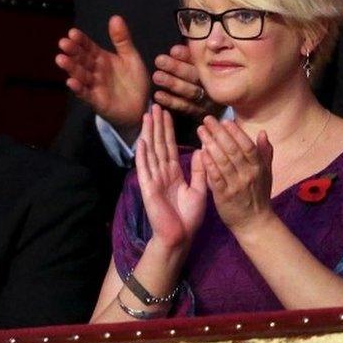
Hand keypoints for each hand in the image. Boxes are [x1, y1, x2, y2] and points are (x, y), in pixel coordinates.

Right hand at [56, 15, 149, 141]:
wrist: (141, 107)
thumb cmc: (134, 81)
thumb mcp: (131, 57)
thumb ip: (122, 40)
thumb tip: (115, 17)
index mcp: (102, 58)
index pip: (89, 47)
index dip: (81, 40)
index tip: (72, 32)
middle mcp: (95, 71)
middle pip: (82, 59)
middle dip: (73, 52)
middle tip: (63, 43)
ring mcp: (94, 85)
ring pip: (81, 75)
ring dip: (71, 68)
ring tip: (61, 59)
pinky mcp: (96, 101)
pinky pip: (86, 94)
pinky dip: (78, 88)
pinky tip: (71, 82)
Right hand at [135, 105, 206, 252]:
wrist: (180, 237)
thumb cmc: (189, 218)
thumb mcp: (199, 190)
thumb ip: (199, 171)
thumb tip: (200, 151)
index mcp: (173, 173)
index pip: (169, 147)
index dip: (167, 130)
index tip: (167, 113)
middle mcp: (161, 173)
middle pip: (158, 144)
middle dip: (157, 125)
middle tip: (155, 105)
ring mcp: (153, 179)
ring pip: (151, 151)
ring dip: (149, 133)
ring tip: (148, 115)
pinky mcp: (148, 188)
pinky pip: (145, 168)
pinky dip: (143, 154)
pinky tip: (141, 140)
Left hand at [152, 44, 222, 118]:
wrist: (215, 103)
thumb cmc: (199, 74)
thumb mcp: (198, 61)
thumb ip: (188, 55)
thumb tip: (174, 50)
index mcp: (210, 68)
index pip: (198, 60)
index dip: (185, 55)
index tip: (173, 51)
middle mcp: (210, 83)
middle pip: (194, 75)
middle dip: (176, 67)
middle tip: (160, 61)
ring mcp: (206, 99)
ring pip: (190, 91)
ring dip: (173, 83)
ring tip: (157, 76)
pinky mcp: (199, 112)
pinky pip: (185, 106)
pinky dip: (171, 101)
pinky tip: (158, 95)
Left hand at [197, 117, 274, 233]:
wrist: (254, 223)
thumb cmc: (259, 195)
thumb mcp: (266, 174)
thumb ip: (265, 153)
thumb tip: (263, 133)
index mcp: (258, 167)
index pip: (247, 146)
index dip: (236, 132)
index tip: (224, 120)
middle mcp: (248, 175)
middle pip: (233, 150)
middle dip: (219, 133)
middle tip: (206, 120)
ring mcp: (236, 185)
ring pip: (223, 162)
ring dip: (211, 144)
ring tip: (201, 131)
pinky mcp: (224, 196)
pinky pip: (215, 177)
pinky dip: (209, 164)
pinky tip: (200, 152)